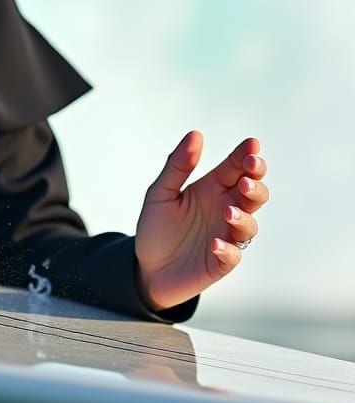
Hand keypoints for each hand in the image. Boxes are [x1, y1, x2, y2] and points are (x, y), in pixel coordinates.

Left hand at [135, 131, 268, 310]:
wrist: (146, 267)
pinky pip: (232, 255)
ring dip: (242, 217)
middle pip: (253, 193)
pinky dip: (227, 249)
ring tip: (227, 211)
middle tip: (245, 178)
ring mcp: (226, 236)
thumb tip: (195, 135)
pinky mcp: (220, 262)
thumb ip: (177, 165)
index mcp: (211, 189)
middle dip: (255, 184)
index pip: (235, 168)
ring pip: (249, 224)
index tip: (252, 145)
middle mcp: (224, 210)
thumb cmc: (157, 227)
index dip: (246, 156)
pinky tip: (214, 243)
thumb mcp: (160, 192)